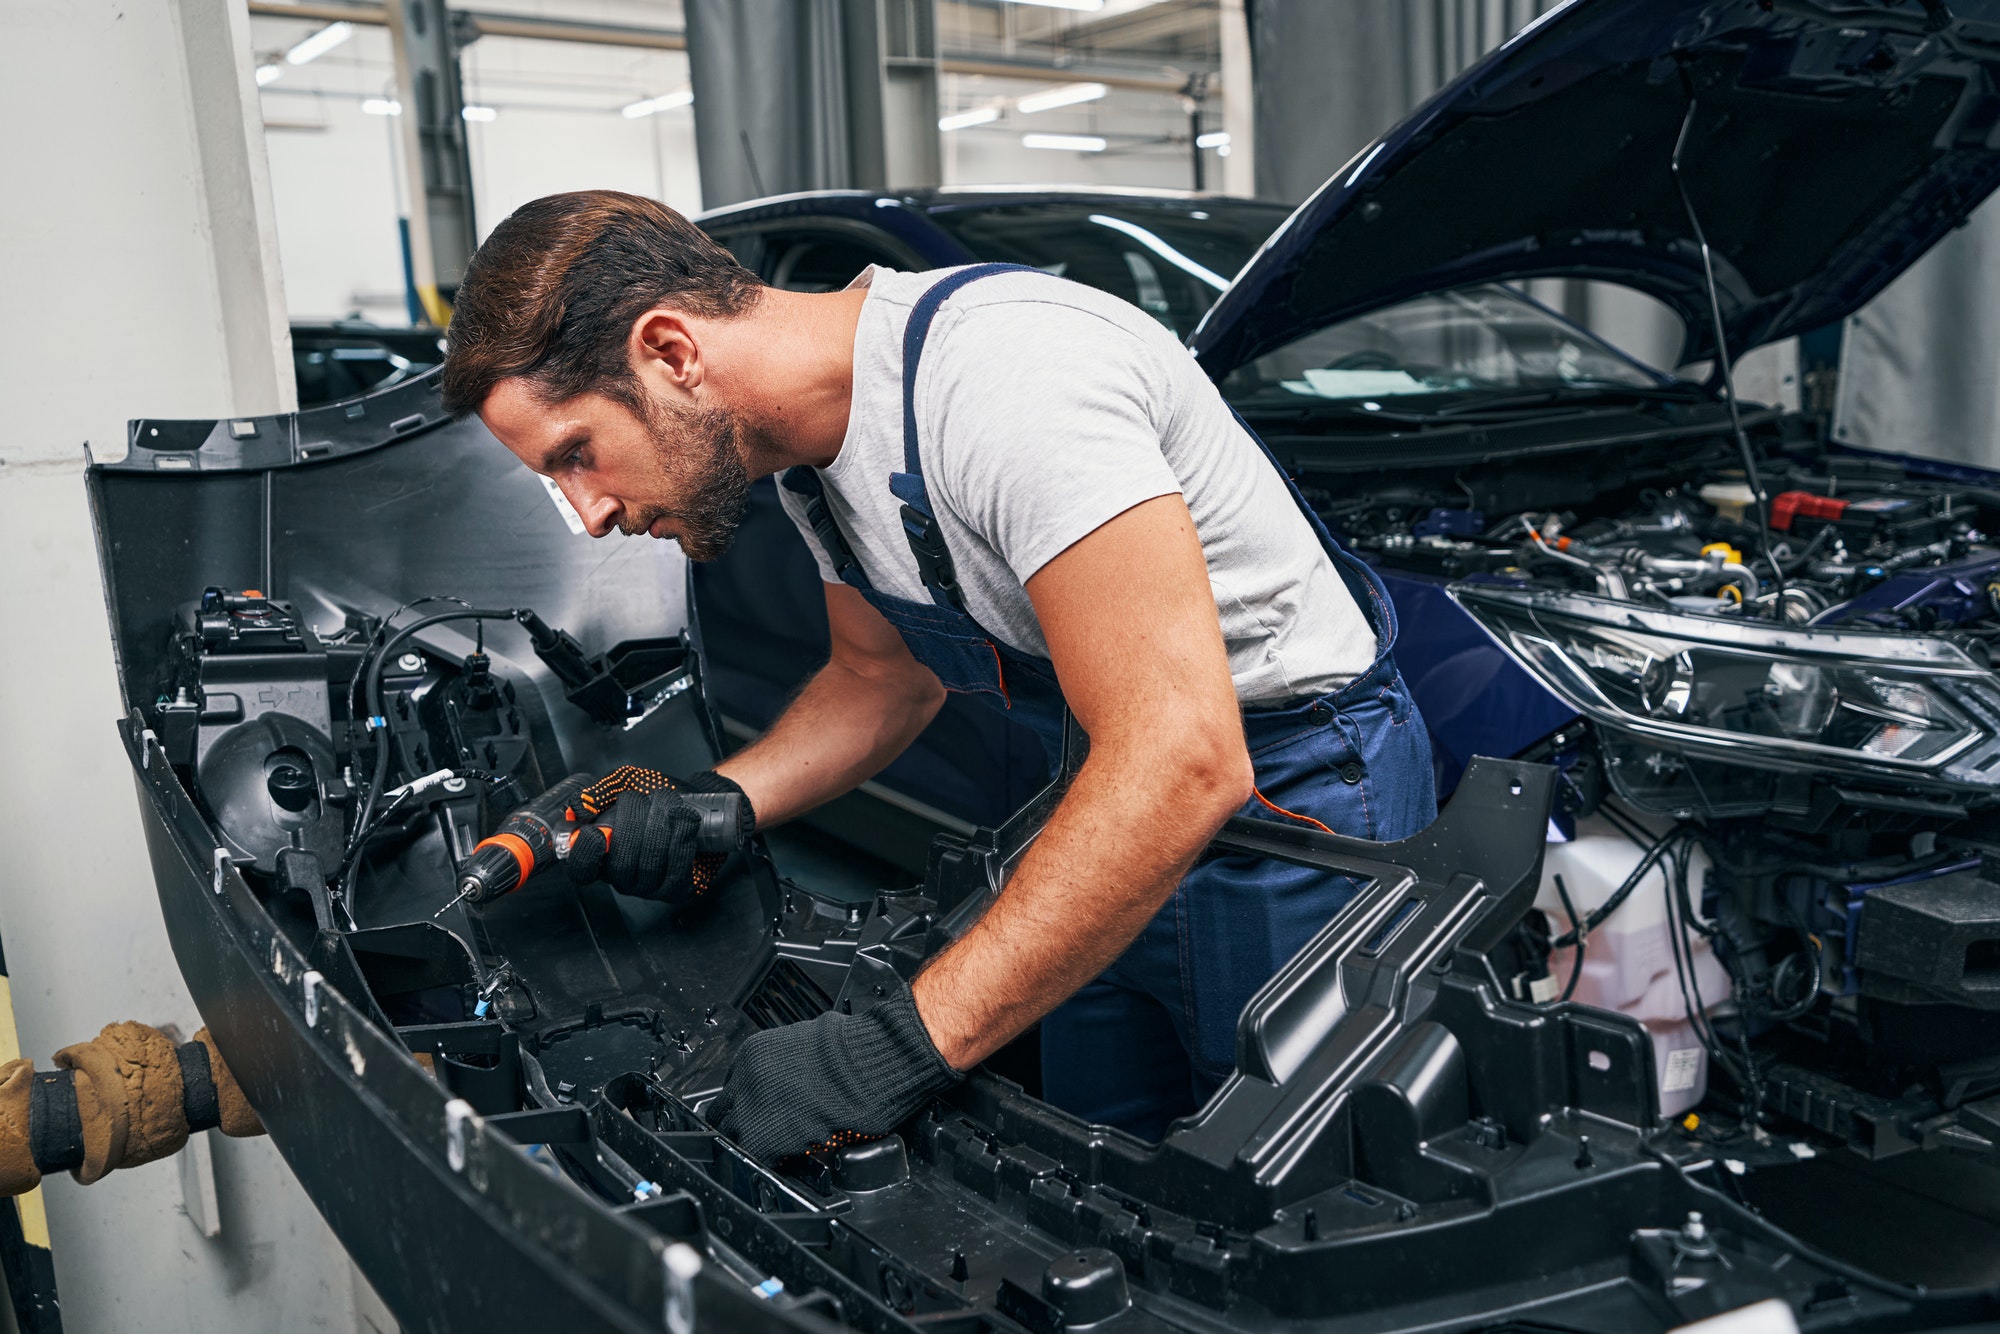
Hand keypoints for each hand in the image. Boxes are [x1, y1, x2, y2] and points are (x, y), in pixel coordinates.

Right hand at [564, 766, 752, 903]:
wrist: (695, 798)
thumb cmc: (655, 794)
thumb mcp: (623, 784)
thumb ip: (597, 793)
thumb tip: (578, 807)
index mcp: (601, 854)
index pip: (581, 869)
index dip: (585, 854)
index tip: (595, 832)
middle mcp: (622, 876)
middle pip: (620, 864)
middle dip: (634, 824)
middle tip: (646, 800)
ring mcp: (649, 887)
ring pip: (649, 865)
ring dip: (661, 826)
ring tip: (669, 804)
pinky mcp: (677, 888)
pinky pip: (676, 871)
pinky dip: (681, 840)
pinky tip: (684, 822)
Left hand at [706, 981, 958, 1163]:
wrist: (870, 1065)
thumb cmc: (854, 1050)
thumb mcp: (808, 1045)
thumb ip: (787, 1065)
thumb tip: (788, 1083)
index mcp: (753, 1053)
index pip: (733, 1085)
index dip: (747, 1102)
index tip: (758, 1111)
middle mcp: (744, 1079)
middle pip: (722, 1112)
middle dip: (740, 1125)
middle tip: (761, 1135)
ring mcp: (750, 1109)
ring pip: (731, 1137)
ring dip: (750, 1145)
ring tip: (773, 1150)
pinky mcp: (763, 1137)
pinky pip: (751, 1158)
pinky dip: (764, 1163)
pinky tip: (782, 1160)